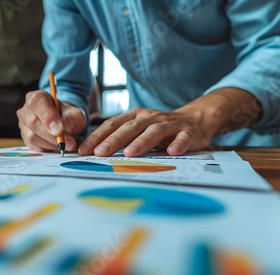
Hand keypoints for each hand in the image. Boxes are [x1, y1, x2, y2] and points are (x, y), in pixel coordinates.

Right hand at [17, 90, 86, 151]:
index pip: (37, 102)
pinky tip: (57, 145)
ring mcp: (23, 125)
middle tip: (68, 142)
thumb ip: (73, 117)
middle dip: (51, 135)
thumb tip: (66, 127)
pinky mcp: (25, 139)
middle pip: (33, 122)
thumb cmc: (66, 115)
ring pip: (33, 137)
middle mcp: (26, 110)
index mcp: (37, 97)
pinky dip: (48, 148)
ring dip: (51, 143)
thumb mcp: (75, 112)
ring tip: (65, 144)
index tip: (59, 129)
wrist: (62, 123)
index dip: (48, 115)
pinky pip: (34, 146)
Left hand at [78, 107, 210, 156]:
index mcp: (135, 116)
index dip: (98, 137)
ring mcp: (169, 124)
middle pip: (130, 127)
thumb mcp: (137, 129)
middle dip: (114, 140)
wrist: (195, 119)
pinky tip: (173, 151)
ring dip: (142, 142)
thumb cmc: (159, 128)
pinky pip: (183, 137)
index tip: (84, 150)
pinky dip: (178, 143)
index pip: (113, 125)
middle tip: (100, 153)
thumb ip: (119, 138)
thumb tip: (93, 153)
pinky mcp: (188, 132)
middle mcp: (150, 118)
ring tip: (131, 153)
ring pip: (154, 131)